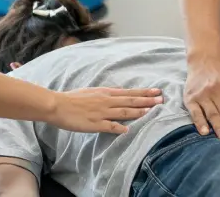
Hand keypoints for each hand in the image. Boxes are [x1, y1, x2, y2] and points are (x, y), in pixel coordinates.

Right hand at [48, 87, 163, 133]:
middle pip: (130, 101)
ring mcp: (101, 113)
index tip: (156, 91)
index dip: (144, 92)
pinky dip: (119, 128)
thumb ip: (106, 93)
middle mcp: (106, 101)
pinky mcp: (94, 124)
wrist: (58, 105)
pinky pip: (109, 126)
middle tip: (162, 100)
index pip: (129, 92)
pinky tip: (129, 130)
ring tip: (151, 112)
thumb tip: (118, 93)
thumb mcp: (92, 91)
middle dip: (147, 101)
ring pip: (123, 112)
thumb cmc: (73, 98)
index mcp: (105, 93)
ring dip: (138, 112)